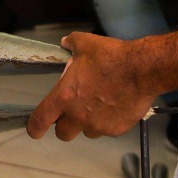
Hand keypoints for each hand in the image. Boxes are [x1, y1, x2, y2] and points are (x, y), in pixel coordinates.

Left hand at [27, 31, 153, 141]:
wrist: (143, 70)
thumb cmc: (112, 57)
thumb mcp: (85, 43)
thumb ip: (70, 44)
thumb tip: (65, 43)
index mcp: (64, 97)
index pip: (40, 121)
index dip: (34, 128)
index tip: (34, 130)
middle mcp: (78, 115)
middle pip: (63, 134)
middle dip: (64, 125)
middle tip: (72, 112)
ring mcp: (97, 125)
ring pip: (86, 132)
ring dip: (87, 123)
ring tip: (97, 105)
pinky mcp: (115, 129)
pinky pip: (106, 130)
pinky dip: (106, 122)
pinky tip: (114, 105)